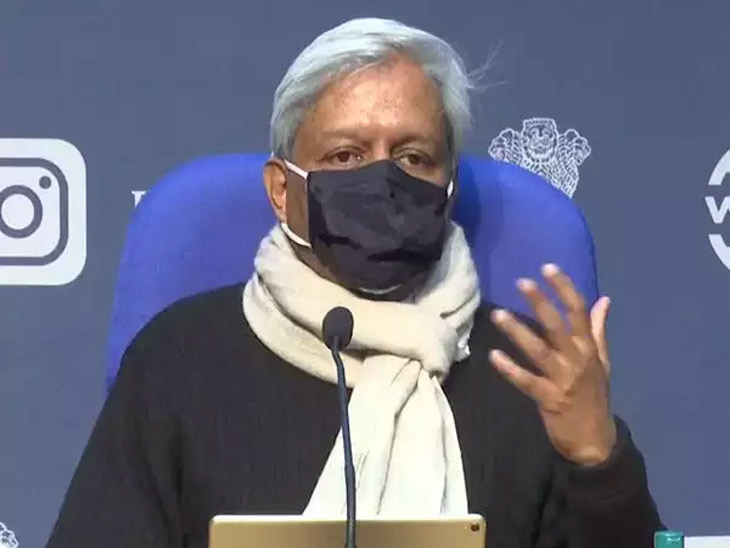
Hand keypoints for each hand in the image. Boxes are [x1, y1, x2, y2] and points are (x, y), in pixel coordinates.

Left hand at [489, 264, 616, 465]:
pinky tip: (493, 356)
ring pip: (539, 350)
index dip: (564, 288)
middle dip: (541, 303)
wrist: (595, 442)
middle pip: (558, 326)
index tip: (548, 267)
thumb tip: (604, 299)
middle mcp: (578, 360)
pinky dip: (510, 370)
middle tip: (521, 282)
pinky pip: (527, 381)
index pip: (578, 312)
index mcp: (589, 349)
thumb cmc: (594, 397)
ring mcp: (563, 380)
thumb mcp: (602, 362)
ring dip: (517, 332)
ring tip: (497, 314)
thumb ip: (598, 330)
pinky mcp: (548, 399)